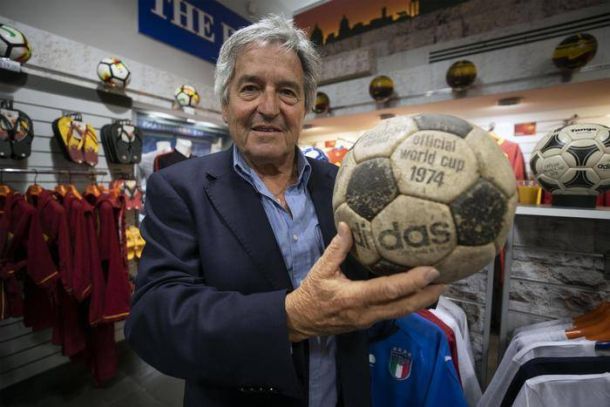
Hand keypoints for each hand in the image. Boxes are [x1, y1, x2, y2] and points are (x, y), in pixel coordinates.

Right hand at [285, 222, 445, 341]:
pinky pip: (395, 312)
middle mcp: (367, 312)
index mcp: (354, 297)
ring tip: (440, 286)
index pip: (388, 290)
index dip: (412, 281)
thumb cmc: (312, 294)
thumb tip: (347, 225)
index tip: (431, 271)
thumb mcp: (320, 269)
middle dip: (427, 294)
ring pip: (402, 311)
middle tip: (446, 279)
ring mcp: (370, 319)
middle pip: (404, 306)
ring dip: (423, 300)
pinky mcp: (371, 321)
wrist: (302, 320)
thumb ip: (336, 248)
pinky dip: (410, 302)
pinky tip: (420, 292)